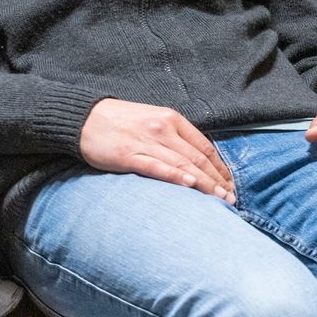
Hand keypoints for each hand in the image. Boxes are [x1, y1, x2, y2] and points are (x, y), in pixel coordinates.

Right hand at [79, 99, 235, 201]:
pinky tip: (191, 185)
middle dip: (218, 180)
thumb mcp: (154, 120)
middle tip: (232, 197)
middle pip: (198, 157)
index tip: (230, 183)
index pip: (205, 146)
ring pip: (184, 164)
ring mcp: (147, 142)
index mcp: (173, 120)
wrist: (85, 117)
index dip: (220, 167)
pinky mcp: (128, 155)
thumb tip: (196, 157)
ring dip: (205, 183)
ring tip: (219, 199)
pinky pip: (157, 167)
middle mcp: (164, 129)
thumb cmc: (121, 121)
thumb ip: (175, 136)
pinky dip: (176, 176)